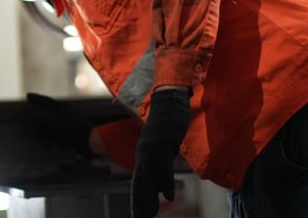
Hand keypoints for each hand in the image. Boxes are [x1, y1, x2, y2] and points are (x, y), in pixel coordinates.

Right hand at [26, 92, 93, 158]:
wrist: (91, 141)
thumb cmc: (72, 128)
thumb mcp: (54, 120)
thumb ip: (41, 117)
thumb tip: (32, 114)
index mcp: (63, 108)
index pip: (46, 101)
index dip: (36, 99)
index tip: (27, 96)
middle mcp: (66, 115)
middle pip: (49, 119)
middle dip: (40, 129)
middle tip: (33, 136)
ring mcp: (70, 126)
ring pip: (54, 131)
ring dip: (48, 139)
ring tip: (43, 146)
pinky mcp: (74, 137)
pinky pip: (62, 139)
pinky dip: (59, 143)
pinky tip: (59, 147)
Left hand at [131, 88, 190, 217]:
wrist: (169, 101)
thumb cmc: (168, 125)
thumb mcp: (164, 150)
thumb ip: (161, 168)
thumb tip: (162, 189)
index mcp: (143, 156)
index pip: (138, 183)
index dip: (138, 201)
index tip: (139, 217)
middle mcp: (144, 153)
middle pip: (140, 183)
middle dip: (139, 204)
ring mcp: (152, 147)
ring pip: (149, 177)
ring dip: (149, 197)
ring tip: (150, 215)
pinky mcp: (163, 141)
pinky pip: (163, 165)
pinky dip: (165, 181)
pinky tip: (168, 196)